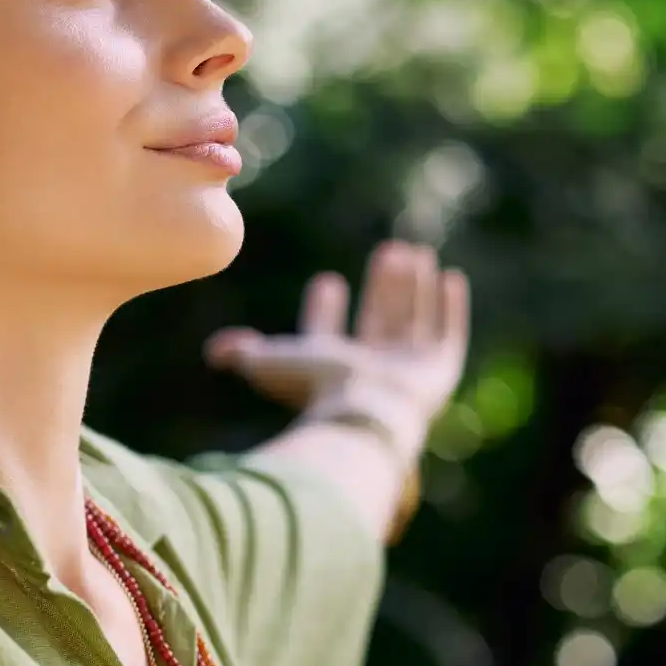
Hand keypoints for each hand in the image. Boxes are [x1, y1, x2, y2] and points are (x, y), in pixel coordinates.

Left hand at [204, 240, 469, 460]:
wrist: (364, 413)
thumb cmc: (314, 389)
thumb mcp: (270, 364)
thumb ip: (242, 353)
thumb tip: (215, 351)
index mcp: (328, 368)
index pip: (324, 332)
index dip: (323, 307)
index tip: (325, 280)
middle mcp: (369, 368)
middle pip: (375, 320)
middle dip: (381, 287)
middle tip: (387, 252)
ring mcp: (406, 370)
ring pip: (410, 321)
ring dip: (413, 287)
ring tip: (416, 253)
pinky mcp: (440, 370)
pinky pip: (447, 332)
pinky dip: (449, 306)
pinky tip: (450, 277)